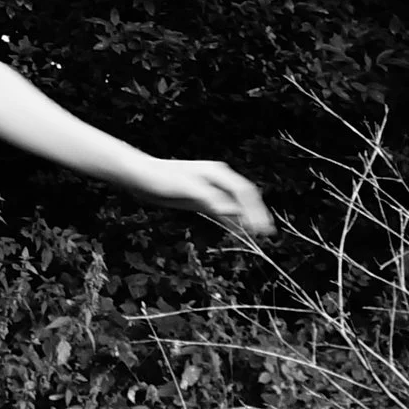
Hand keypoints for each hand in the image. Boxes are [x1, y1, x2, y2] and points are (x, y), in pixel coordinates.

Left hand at [153, 158, 273, 239]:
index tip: (262, 226)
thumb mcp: (185, 189)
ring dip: (246, 218)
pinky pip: (222, 211)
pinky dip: (232, 221)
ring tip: (260, 234)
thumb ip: (209, 199)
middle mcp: (217, 180)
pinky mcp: (201, 200)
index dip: (255, 209)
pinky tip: (238, 232)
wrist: (141, 177)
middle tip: (268, 233)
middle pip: (244, 198)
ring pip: (235, 205)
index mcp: (217, 173)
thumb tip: (231, 211)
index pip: (244, 192)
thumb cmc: (161, 179)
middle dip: (256, 214)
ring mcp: (210, 190)